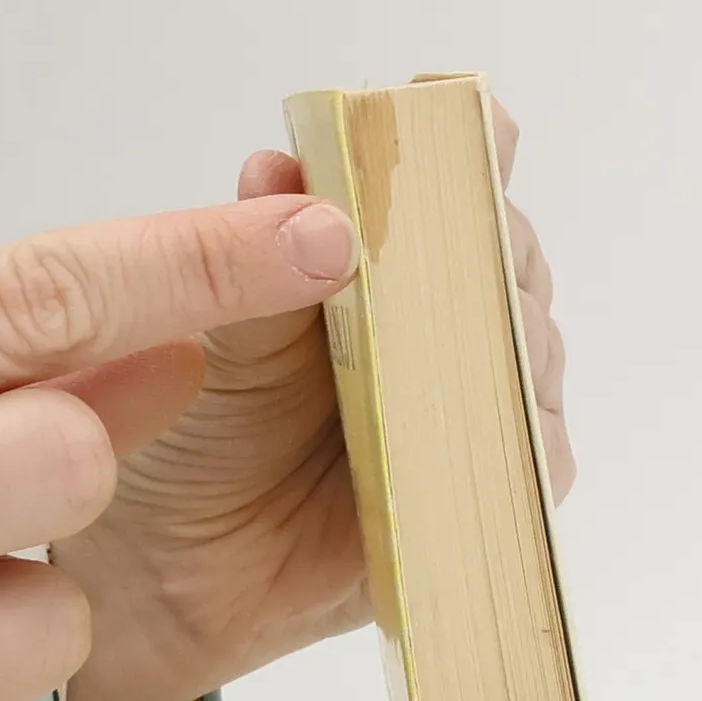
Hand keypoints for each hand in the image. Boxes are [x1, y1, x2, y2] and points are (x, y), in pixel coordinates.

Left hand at [51, 101, 574, 700]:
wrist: (167, 571)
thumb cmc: (182, 437)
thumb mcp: (214, 340)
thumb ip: (250, 260)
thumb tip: (280, 168)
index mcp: (373, 263)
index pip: (447, 184)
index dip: (471, 151)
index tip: (480, 130)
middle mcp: (433, 327)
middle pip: (508, 262)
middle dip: (494, 247)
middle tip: (460, 248)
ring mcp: (465, 413)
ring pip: (532, 357)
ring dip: (514, 342)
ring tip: (470, 339)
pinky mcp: (481, 501)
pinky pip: (535, 465)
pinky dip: (526, 445)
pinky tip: (492, 430)